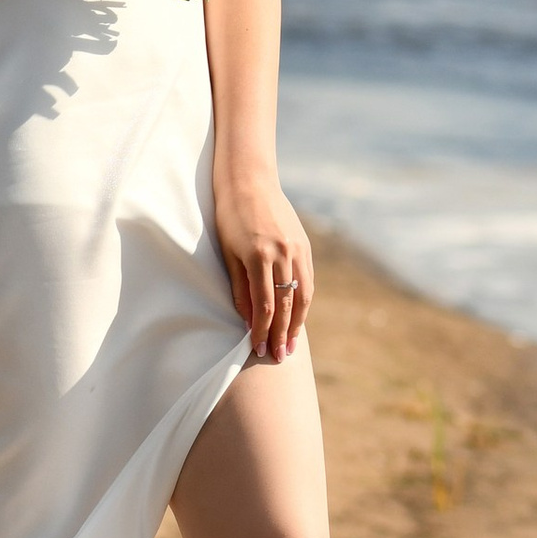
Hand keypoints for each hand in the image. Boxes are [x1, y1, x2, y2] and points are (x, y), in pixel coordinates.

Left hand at [214, 171, 312, 362]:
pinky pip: (308, 279)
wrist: (249, 180)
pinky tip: (298, 315)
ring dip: (298, 322)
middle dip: (282, 334)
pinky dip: (304, 301)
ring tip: (291, 343)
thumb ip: (240, 288)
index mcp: (259, 256)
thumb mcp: (228, 253)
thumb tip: (248, 321)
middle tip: (279, 357)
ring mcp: (297, 248)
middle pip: (287, 305)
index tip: (258, 349)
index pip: (264, 306)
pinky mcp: (304, 244)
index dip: (262, 331)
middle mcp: (283, 254)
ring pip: (303, 294)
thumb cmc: (229, 216)